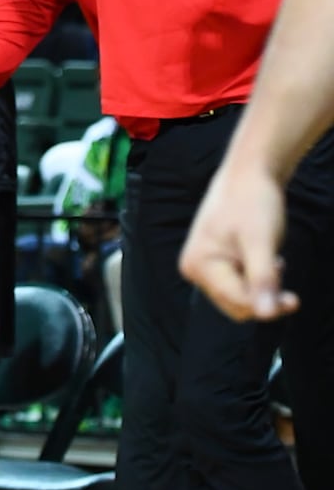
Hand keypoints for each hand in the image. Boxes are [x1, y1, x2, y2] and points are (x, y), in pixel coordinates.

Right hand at [181, 160, 295, 320]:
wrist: (248, 174)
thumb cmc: (252, 202)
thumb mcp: (261, 242)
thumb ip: (262, 279)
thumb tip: (266, 315)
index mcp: (199, 265)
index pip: (237, 302)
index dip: (267, 304)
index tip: (294, 298)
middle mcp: (195, 269)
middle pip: (236, 304)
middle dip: (263, 295)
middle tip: (281, 269)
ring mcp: (203, 266)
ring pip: (239, 297)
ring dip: (261, 286)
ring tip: (272, 260)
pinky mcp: (213, 262)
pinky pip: (238, 284)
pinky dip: (256, 278)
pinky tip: (265, 259)